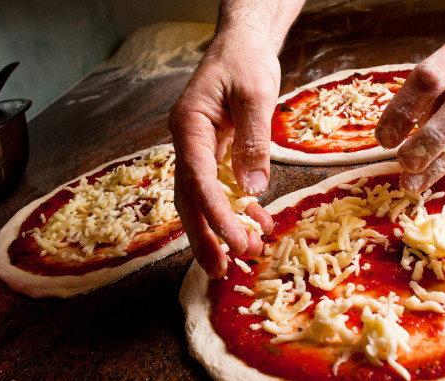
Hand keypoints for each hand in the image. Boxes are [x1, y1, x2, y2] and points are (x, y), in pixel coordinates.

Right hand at [168, 34, 276, 278]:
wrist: (242, 45)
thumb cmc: (245, 60)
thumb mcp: (256, 94)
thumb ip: (253, 140)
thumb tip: (252, 189)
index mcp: (189, 125)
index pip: (197, 177)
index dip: (215, 214)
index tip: (235, 241)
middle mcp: (187, 141)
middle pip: (189, 197)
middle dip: (204, 235)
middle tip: (220, 270)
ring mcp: (198, 148)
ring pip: (202, 197)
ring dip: (221, 227)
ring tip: (248, 252)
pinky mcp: (215, 152)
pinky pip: (220, 187)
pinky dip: (237, 208)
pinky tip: (257, 222)